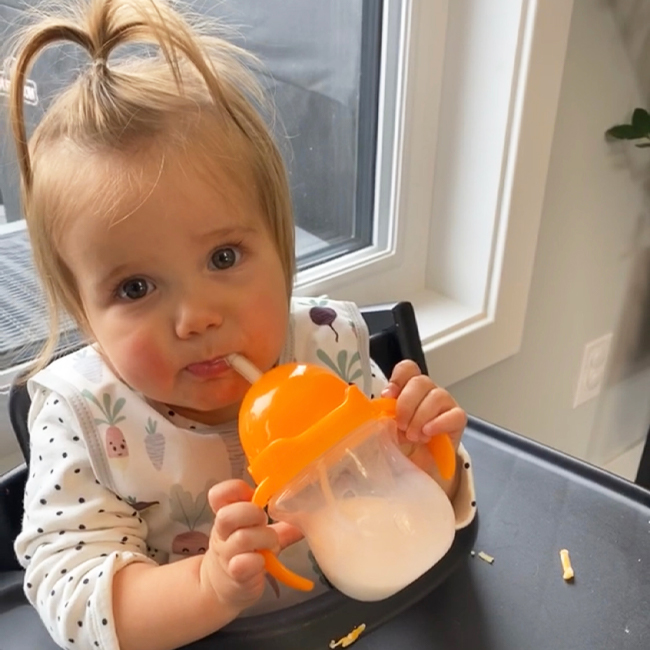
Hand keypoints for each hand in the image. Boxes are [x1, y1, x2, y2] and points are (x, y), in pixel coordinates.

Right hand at [200, 479, 302, 611]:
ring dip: (264, 538)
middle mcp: (222, 533)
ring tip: (272, 545)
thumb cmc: (245, 552)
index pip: (218, 494)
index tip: (252, 496)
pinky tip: (263, 562)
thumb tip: (309, 514)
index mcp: (226, 515)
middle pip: (227, 515)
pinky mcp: (235, 575)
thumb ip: (281, 524)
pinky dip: (257, 561)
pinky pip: (242, 564)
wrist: (223, 587)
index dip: (236, 490)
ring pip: (241, 538)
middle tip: (265, 521)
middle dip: (252, 514)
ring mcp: (226, 555)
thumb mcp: (260, 534)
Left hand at [381, 360, 466, 450]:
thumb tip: (376, 408)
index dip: (398, 379)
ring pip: (436, 396)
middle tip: (401, 425)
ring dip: (421, 416)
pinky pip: (454, 414)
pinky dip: (439, 423)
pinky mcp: (457, 420)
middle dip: (407, 403)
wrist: (418, 466)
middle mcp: (428, 391)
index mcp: (409, 389)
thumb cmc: (402, 443)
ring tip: (413, 435)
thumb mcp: (388, 427)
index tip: (388, 396)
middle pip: (420, 381)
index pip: (408, 369)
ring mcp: (445, 403)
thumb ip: (384, 414)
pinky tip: (428, 433)